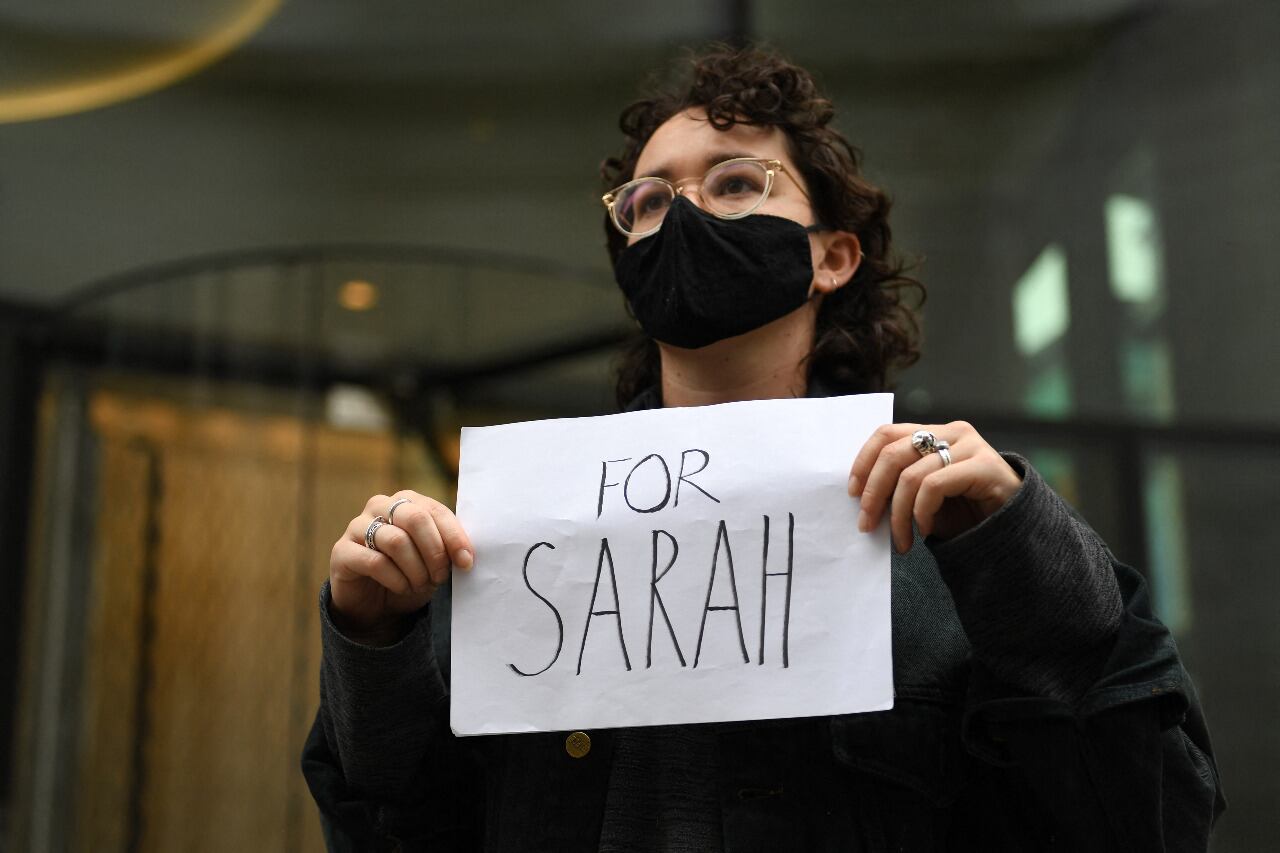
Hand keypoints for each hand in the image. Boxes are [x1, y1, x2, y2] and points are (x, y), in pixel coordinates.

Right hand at [329, 490, 474, 643]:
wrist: (374, 603)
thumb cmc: (408, 574)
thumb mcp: (433, 561)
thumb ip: (447, 549)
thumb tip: (466, 555)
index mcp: (406, 502)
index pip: (435, 511)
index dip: (454, 537)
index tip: (466, 562)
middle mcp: (380, 506)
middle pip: (415, 519)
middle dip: (434, 551)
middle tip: (440, 577)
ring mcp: (357, 526)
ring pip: (396, 541)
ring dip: (416, 569)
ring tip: (420, 584)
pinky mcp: (342, 551)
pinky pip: (374, 561)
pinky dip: (396, 579)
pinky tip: (402, 588)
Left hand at [847, 422, 1022, 553]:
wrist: (1015, 527)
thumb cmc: (966, 511)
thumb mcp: (925, 495)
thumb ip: (899, 484)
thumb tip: (860, 498)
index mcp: (933, 432)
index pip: (886, 433)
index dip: (863, 462)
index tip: (851, 493)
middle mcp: (951, 432)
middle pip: (893, 454)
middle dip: (873, 493)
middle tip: (866, 524)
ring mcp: (969, 446)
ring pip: (911, 476)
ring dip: (898, 515)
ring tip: (901, 541)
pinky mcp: (983, 466)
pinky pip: (934, 486)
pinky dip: (922, 512)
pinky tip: (925, 529)